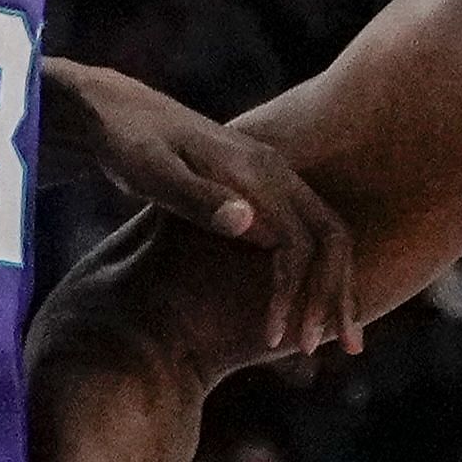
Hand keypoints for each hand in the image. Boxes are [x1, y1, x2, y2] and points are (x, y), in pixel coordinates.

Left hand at [44, 61, 366, 353]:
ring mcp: (271, 179)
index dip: (295, 293)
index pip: (299, 241)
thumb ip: (197, 198)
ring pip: (326, 236)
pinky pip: (305, 232)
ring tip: (335, 337)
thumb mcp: (152, 172)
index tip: (273, 339)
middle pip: (332, 238)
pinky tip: (307, 304)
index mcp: (256, 171)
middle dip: (338, 295)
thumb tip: (249, 222)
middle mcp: (275, 172)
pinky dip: (315, 272)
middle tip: (345, 350)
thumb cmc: (127, 144)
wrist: (116, 112)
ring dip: (335, 287)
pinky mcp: (261, 189)